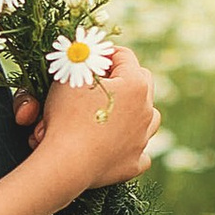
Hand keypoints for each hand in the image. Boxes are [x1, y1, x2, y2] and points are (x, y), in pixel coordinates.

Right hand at [12, 46, 161, 203]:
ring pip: (148, 116)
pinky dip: (130, 145)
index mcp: (136, 84)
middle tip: (97, 83)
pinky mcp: (134, 163)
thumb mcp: (70, 76)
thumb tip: (89, 51)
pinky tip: (116, 144)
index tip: (89, 60)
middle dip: (121, 79)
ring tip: (111, 112)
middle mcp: (147, 110)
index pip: (124, 56)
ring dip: (133, 111)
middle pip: (141, 83)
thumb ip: (83, 59)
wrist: (67, 163)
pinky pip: (141, 151)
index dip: (104, 54)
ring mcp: (143, 139)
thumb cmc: (67, 115)